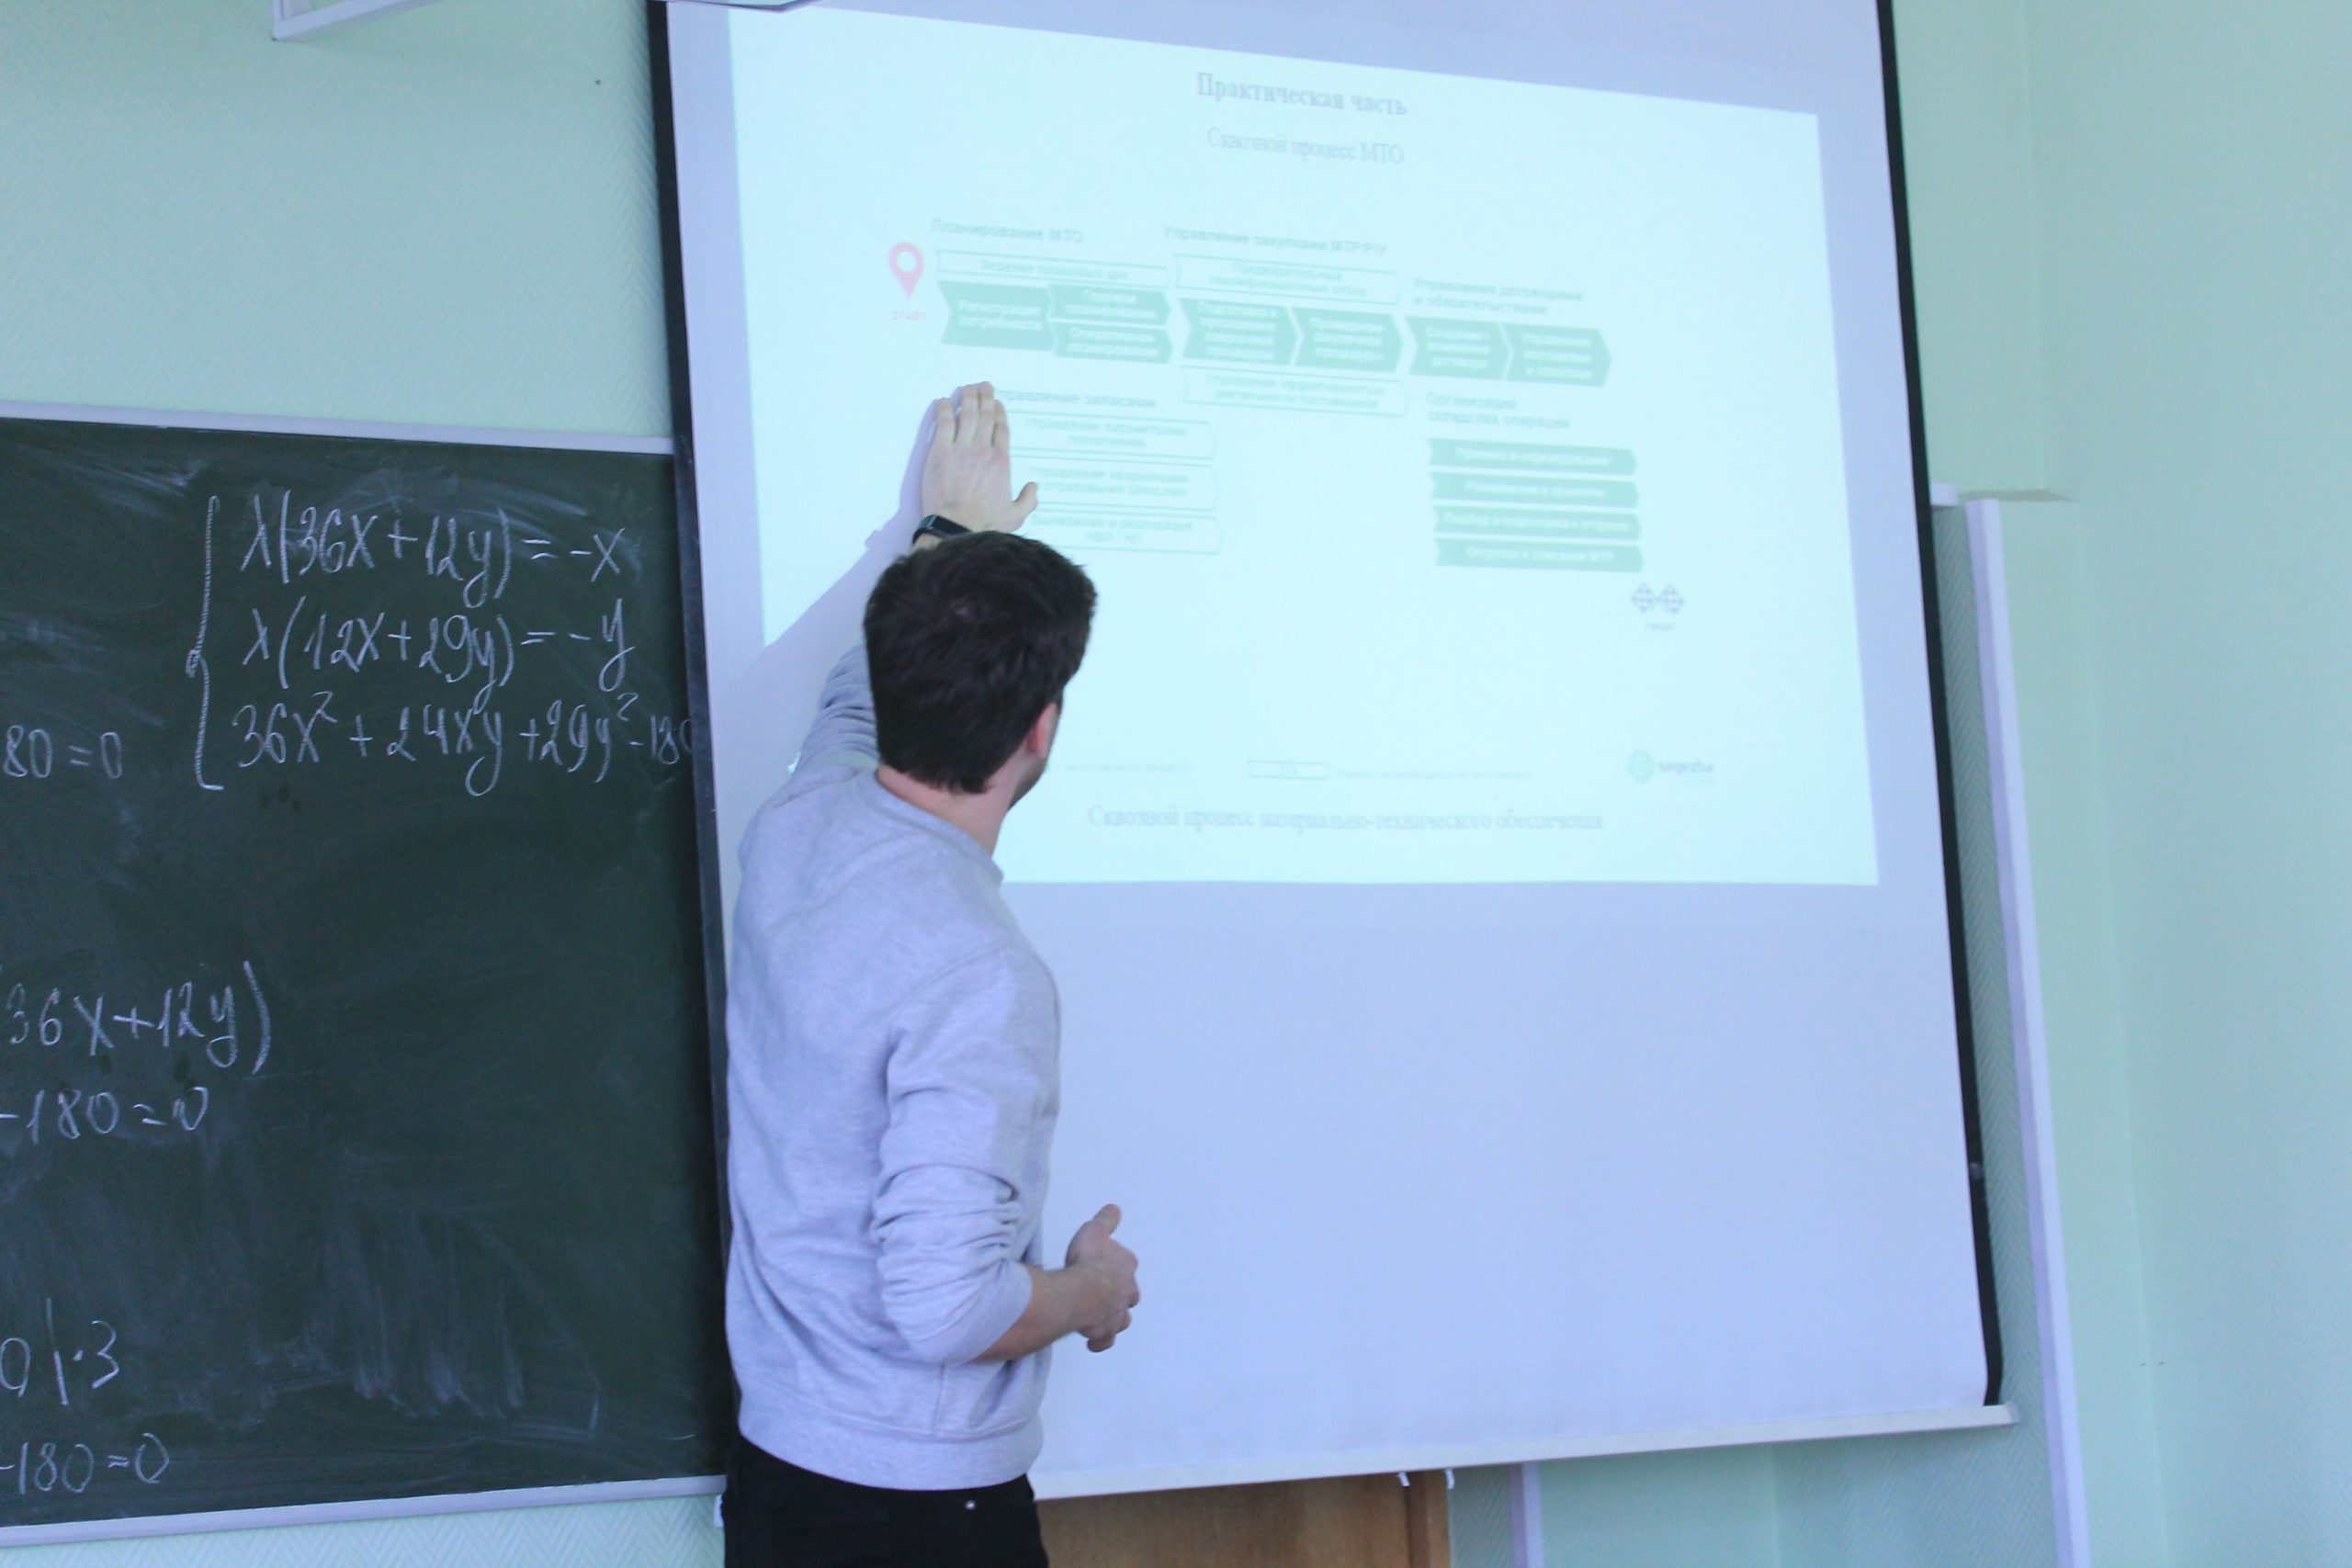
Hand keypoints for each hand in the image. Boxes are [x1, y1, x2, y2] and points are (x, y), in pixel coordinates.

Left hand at [919, 382, 1039, 532]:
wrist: (956, 527)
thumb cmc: (984, 523)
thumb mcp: (1015, 516)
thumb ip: (1028, 501)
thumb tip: (1034, 487)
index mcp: (1001, 462)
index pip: (1000, 429)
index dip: (998, 413)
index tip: (996, 403)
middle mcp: (983, 450)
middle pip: (984, 416)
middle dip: (985, 398)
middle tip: (983, 385)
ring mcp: (961, 449)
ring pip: (966, 415)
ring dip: (967, 398)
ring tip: (967, 387)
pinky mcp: (940, 452)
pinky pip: (943, 424)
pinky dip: (944, 410)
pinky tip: (943, 402)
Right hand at [1065, 1204, 1139, 1352]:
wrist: (1082, 1290)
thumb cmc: (1089, 1258)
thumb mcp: (1096, 1231)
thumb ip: (1106, 1221)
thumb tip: (1114, 1208)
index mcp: (1126, 1266)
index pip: (1127, 1265)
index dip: (1116, 1266)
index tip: (1104, 1265)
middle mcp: (1127, 1292)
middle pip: (1129, 1295)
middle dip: (1120, 1295)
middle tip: (1104, 1293)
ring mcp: (1117, 1314)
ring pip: (1121, 1320)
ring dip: (1113, 1318)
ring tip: (1101, 1317)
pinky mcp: (1105, 1332)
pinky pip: (1105, 1340)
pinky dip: (1100, 1340)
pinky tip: (1093, 1340)